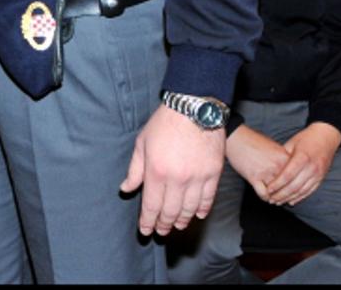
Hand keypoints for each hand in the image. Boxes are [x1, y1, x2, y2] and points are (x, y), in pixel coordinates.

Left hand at [120, 104, 226, 235]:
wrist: (193, 108)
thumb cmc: (164, 124)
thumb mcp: (141, 144)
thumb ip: (135, 170)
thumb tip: (126, 189)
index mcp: (156, 171)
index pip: (151, 205)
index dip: (148, 221)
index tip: (146, 230)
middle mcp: (177, 179)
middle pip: (171, 211)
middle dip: (164, 224)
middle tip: (160, 231)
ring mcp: (198, 178)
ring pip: (190, 209)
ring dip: (183, 220)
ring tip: (177, 226)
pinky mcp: (214, 173)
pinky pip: (208, 198)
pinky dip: (202, 209)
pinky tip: (197, 215)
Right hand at [225, 124, 289, 200]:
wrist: (236, 137)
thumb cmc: (253, 140)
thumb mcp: (274, 147)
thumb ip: (284, 159)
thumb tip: (290, 170)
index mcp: (285, 158)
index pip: (297, 178)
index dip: (296, 187)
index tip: (294, 191)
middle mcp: (278, 166)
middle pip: (289, 188)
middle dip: (287, 195)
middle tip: (285, 199)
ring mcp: (266, 172)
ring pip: (277, 193)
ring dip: (276, 198)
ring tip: (274, 200)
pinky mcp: (253, 177)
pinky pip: (263, 194)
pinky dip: (265, 197)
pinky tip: (264, 196)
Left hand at [267, 122, 340, 205]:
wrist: (326, 137)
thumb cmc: (305, 139)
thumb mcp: (291, 143)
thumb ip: (282, 157)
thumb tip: (269, 168)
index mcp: (302, 158)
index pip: (287, 175)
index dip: (276, 184)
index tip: (267, 190)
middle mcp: (311, 167)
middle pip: (294, 186)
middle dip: (281, 195)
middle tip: (271, 199)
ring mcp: (318, 174)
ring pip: (302, 191)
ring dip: (289, 198)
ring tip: (278, 202)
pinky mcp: (321, 177)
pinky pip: (310, 191)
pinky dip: (300, 197)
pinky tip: (291, 201)